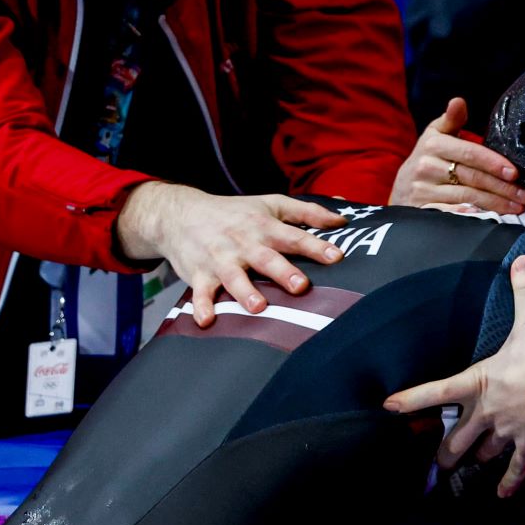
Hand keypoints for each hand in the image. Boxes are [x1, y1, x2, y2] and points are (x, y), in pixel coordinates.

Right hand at [116, 182, 346, 327]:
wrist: (182, 214)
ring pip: (234, 276)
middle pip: (266, 258)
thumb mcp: (272, 203)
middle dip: (283, 272)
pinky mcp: (199, 274)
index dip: (316, 246)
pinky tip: (206, 320)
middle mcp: (244, 243)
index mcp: (264, 226)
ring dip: (245, 291)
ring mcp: (220, 259)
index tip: (336, 257)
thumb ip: (308, 212)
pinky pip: (200, 292)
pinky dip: (202, 305)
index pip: (294, 236)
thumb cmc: (236, 212)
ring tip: (259, 307)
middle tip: (301, 286)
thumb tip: (342, 220)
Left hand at [385, 255, 524, 497]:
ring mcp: (507, 432)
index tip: (387, 408)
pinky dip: (510, 483)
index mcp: (480, 382)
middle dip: (446, 449)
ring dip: (475, 460)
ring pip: (484, 452)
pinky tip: (503, 496)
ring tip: (466, 472)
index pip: (436, 391)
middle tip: (435, 462)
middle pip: (458, 436)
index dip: (411, 400)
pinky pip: (517, 469)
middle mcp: (487, 411)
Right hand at [390, 97, 524, 213]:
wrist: (402, 186)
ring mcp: (423, 190)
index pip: (470, 153)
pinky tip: (490, 219)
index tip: (515, 172)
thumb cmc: (428, 157)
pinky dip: (472, 217)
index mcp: (433, 144)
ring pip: (467, 197)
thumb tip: (458, 101)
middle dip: (502, 188)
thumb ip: (452, 119)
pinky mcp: (422, 209)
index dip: (494, 163)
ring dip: (496, 204)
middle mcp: (426, 167)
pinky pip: (451, 214)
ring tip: (517, 207)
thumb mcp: (436, 134)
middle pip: (472, 178)